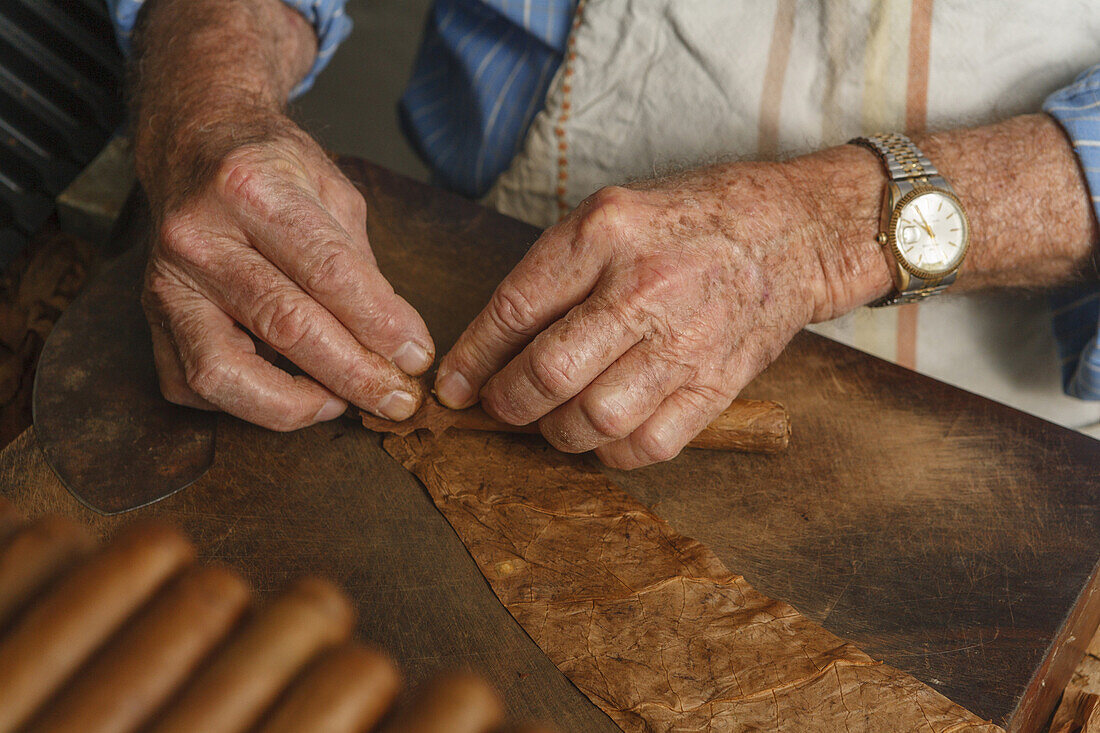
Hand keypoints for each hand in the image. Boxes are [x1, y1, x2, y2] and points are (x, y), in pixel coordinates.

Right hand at [140, 111, 433, 430]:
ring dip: (295, 404)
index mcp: (251, 189)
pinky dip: (249, 404)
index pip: (328, 272)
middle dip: (355, 374)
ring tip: (341, 402)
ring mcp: (166, 284)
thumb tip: (398, 345)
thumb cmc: (273, 171)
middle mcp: (199, 238)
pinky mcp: (151, 321)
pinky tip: (291, 390)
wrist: (195, 149)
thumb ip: (362, 267)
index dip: (380, 325)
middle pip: (285, 326)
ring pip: (224, 374)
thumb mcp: (333, 193)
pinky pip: (195, 387)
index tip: (418, 357)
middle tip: (398, 398)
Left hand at [435, 155, 888, 467]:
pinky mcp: (718, 384)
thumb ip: (554, 271)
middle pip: (548, 373)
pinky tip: (604, 433)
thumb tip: (496, 343)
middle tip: (499, 406)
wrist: (793, 232)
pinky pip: (650, 445)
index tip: (454, 386)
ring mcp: (685, 342)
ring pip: (594, 420)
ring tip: (552, 419)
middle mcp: (643, 288)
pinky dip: (612, 452)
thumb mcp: (612, 213)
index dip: (472, 357)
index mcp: (606, 233)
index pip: (515, 309)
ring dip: (556, 433)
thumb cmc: (693, 219)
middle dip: (507, 403)